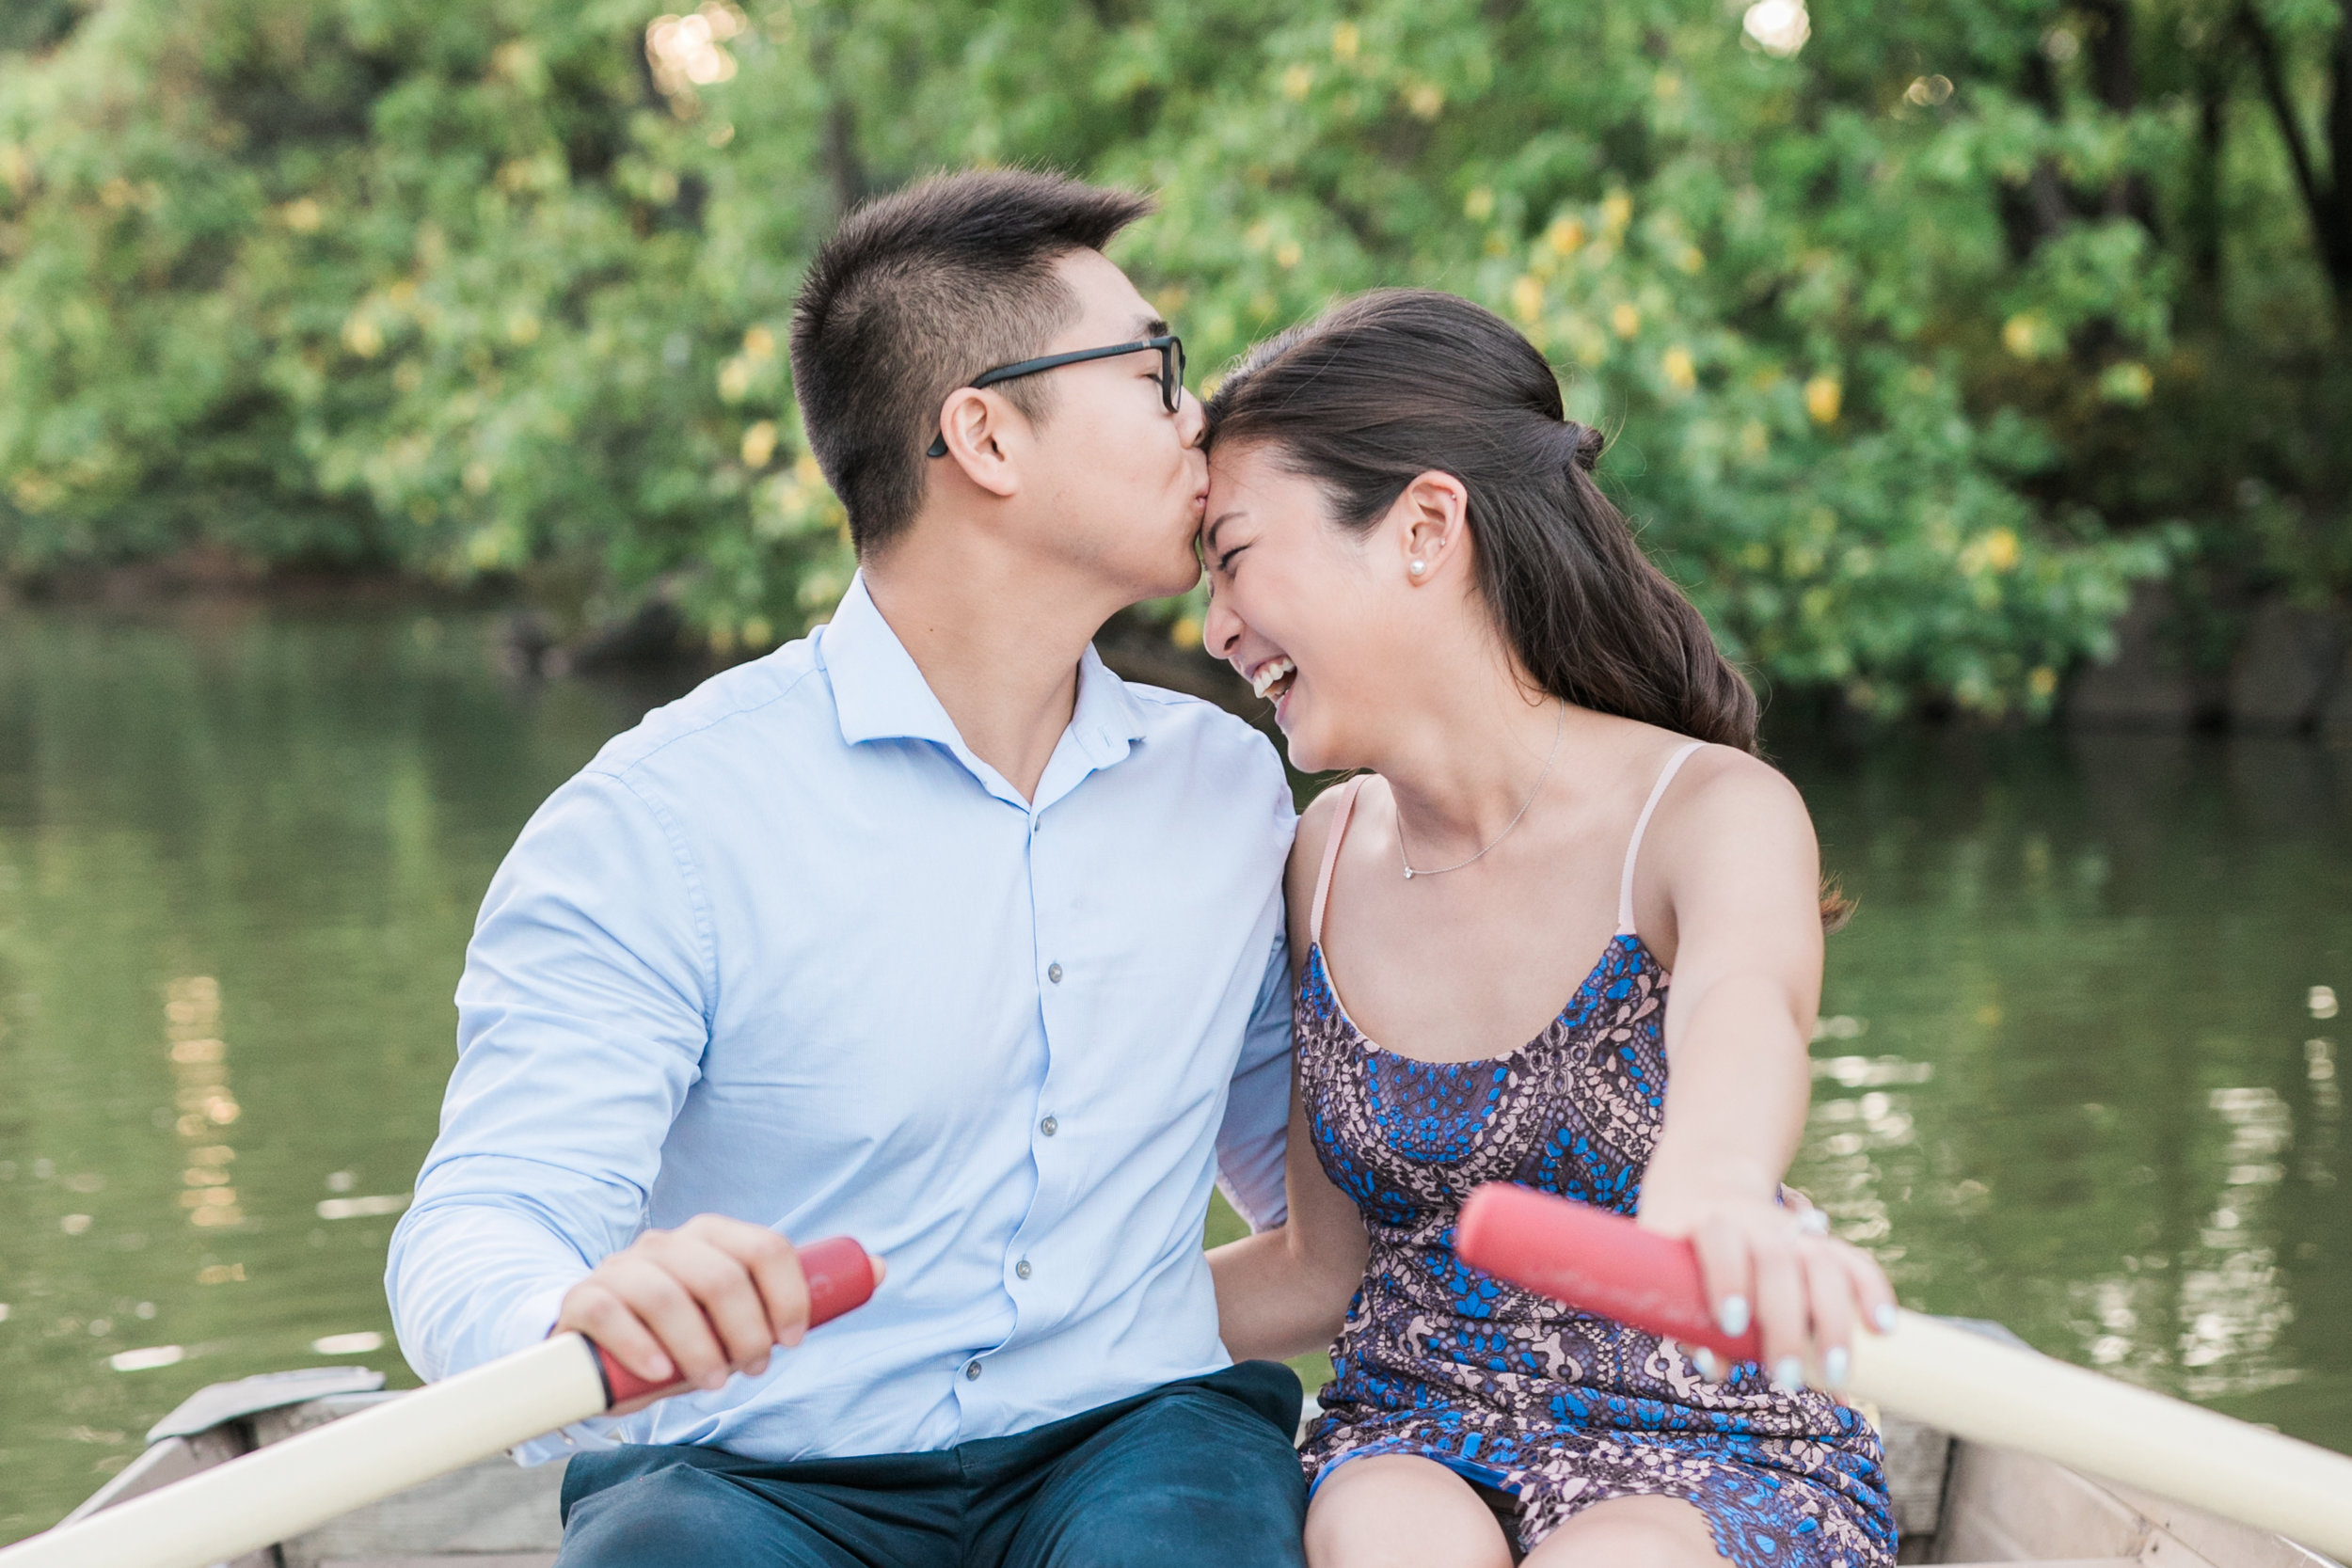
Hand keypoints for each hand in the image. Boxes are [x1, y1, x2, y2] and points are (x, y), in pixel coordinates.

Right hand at [553, 1214, 868, 1414]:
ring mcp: (621, 1267)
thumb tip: (881, 1266)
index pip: (764, 1246)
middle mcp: (666, 1243)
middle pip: (721, 1276)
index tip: (792, 1341)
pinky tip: (661, 1374)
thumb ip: (796, 1293)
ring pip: (668, 1296)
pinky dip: (643, 1348)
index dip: (788, 1296)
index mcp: (711, 1237)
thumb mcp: (740, 1312)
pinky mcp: (583, 1299)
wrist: (593, 1338)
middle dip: (746, 1332)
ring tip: (711, 1383)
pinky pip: (612, 1313)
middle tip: (750, 1371)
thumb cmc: (681, 1329)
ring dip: (699, 1349)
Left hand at [1638, 1189, 1892, 1392]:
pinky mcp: (1825, 1245)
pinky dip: (1874, 1293)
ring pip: (1823, 1266)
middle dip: (1785, 1324)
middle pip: (1777, 1265)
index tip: (1731, 1323)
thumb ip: (1684, 1317)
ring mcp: (1797, 1234)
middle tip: (1785, 1378)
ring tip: (1835, 1374)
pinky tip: (1883, 1329)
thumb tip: (1714, 1367)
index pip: (1721, 1243)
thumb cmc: (1684, 1247)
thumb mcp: (1669, 1269)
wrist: (1709, 1190)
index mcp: (1711, 1225)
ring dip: (1833, 1321)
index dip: (1728, 1279)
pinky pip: (1857, 1264)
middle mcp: (1758, 1227)